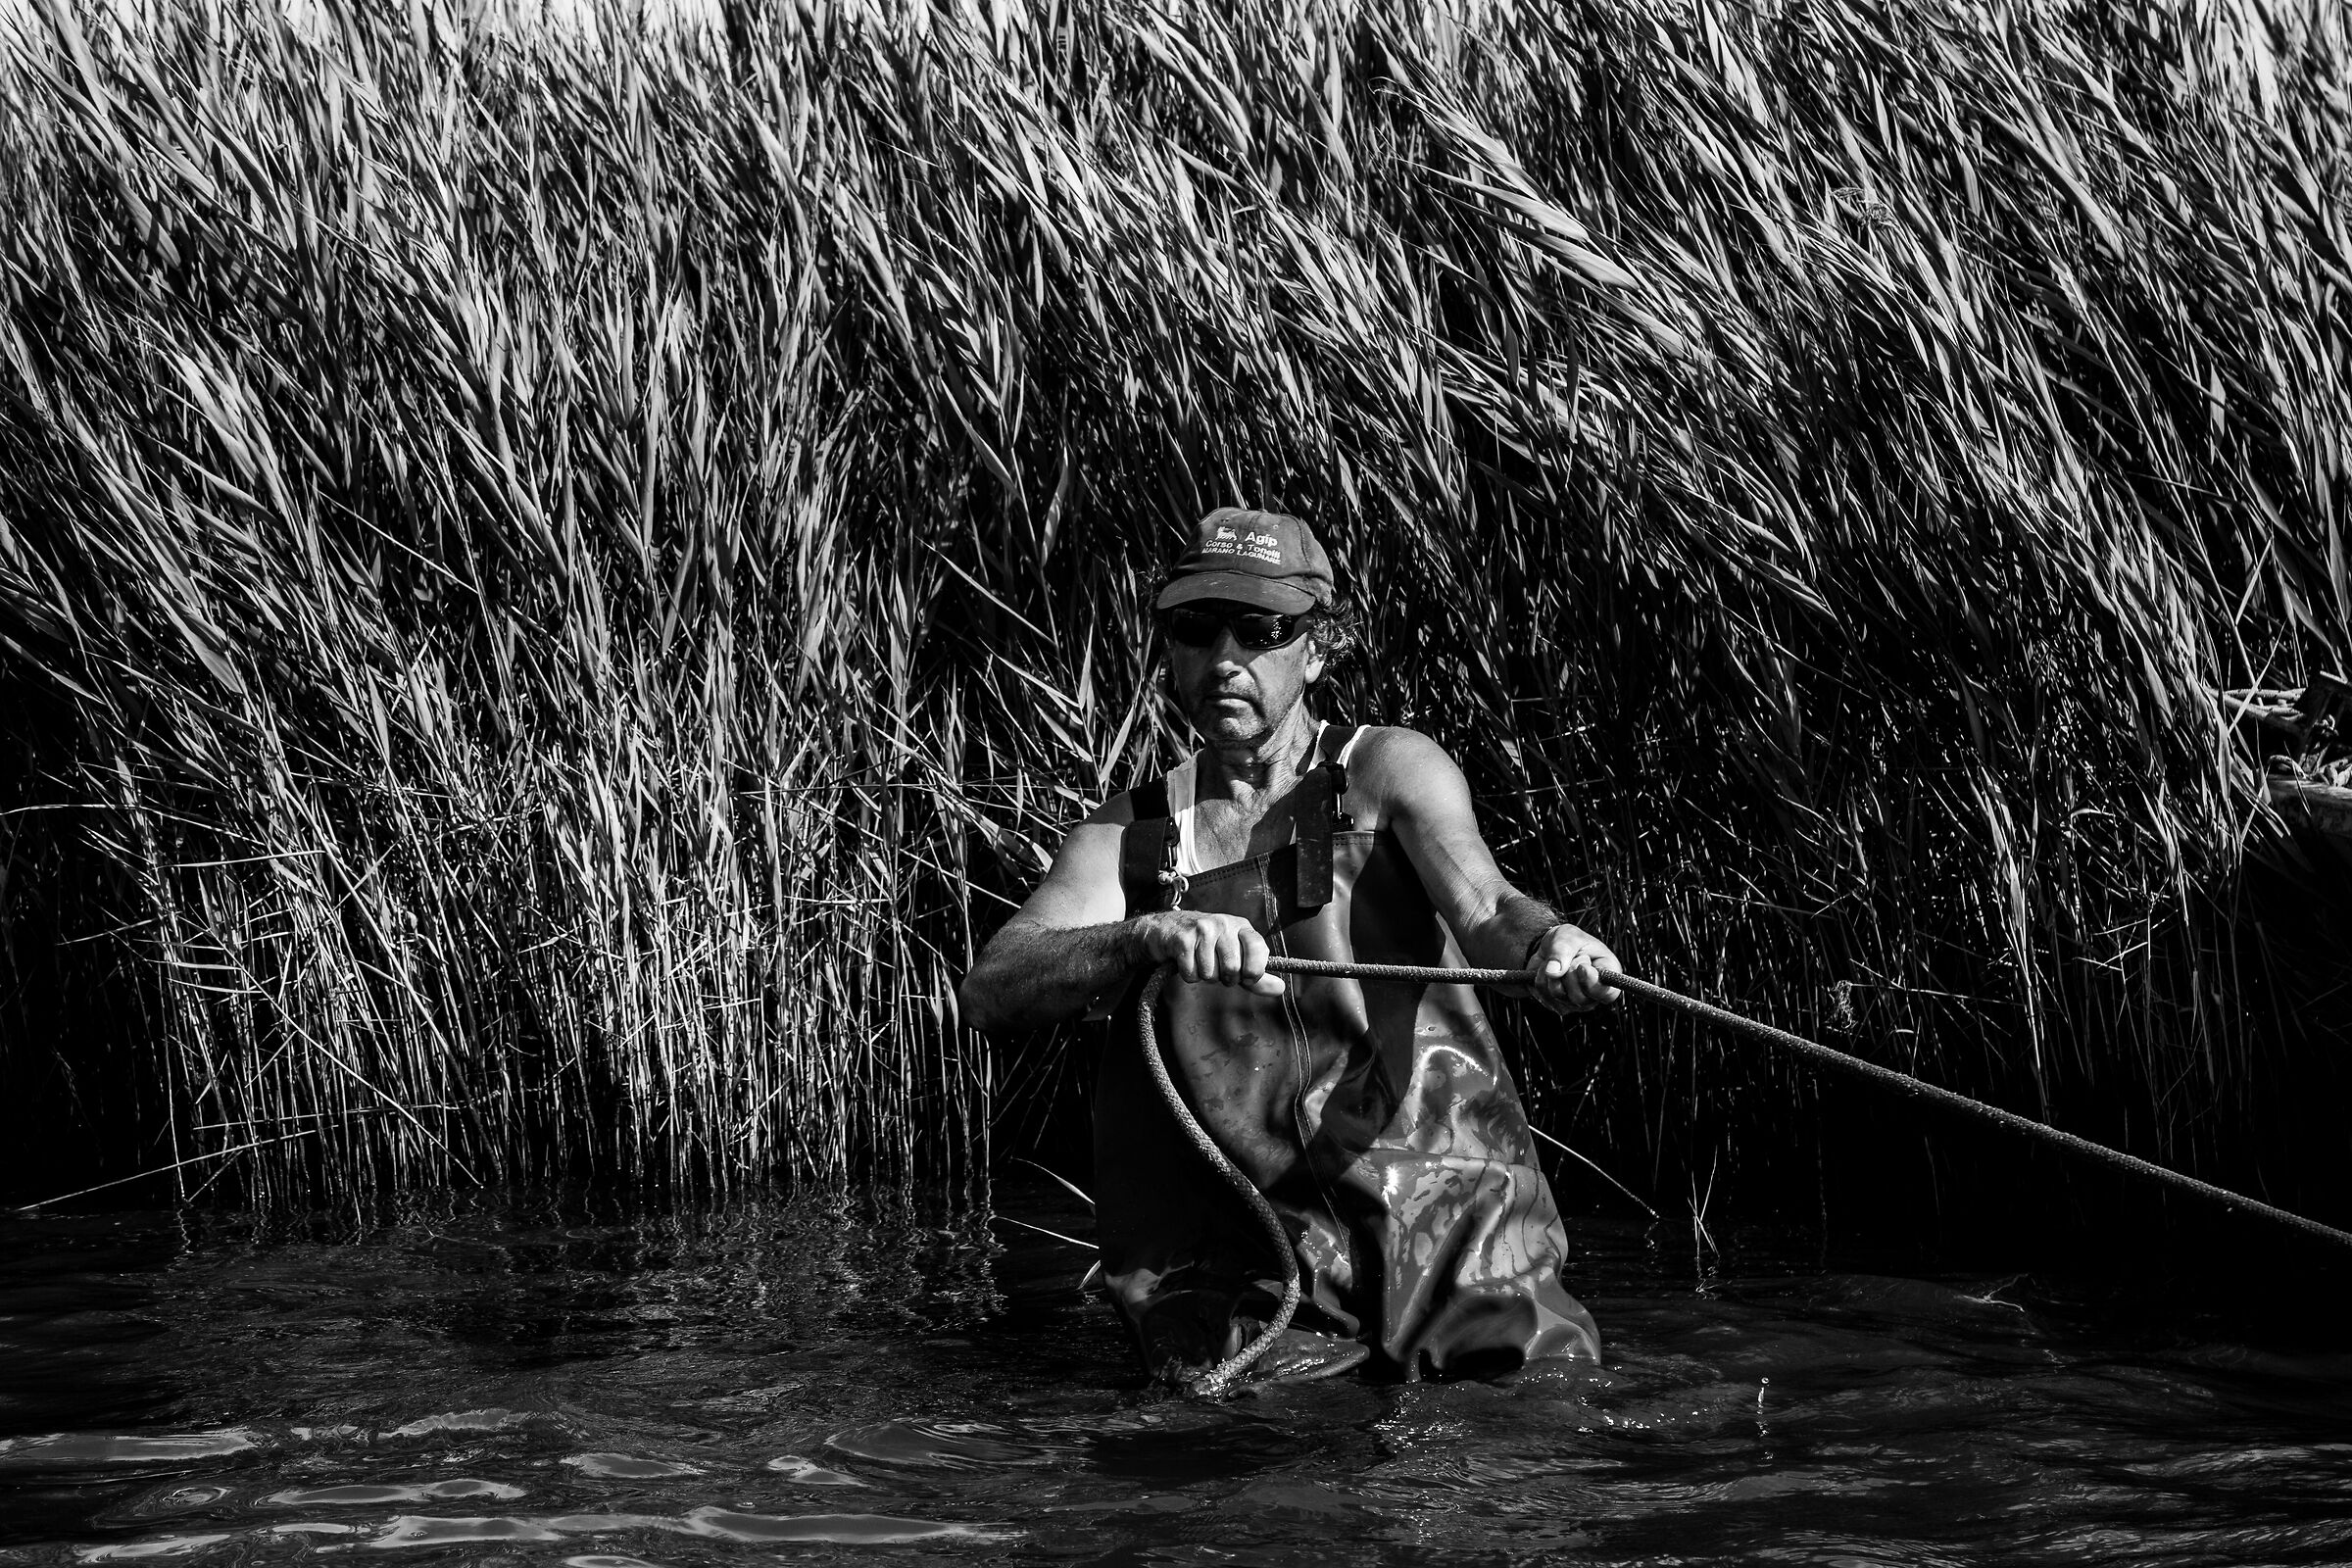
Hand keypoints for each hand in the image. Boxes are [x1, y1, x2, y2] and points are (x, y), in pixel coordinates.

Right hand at [1132, 911, 1285, 996]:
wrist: (1165, 930)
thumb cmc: (1205, 946)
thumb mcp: (1234, 956)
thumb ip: (1256, 974)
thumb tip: (1280, 988)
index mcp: (1241, 927)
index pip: (1258, 948)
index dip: (1253, 970)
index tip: (1246, 977)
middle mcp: (1224, 923)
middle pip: (1233, 968)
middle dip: (1224, 977)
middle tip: (1216, 968)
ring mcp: (1202, 929)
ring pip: (1210, 974)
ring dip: (1204, 975)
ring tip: (1199, 961)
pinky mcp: (1182, 938)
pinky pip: (1191, 973)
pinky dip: (1189, 975)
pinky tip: (1186, 961)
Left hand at [1525, 923, 1621, 1013]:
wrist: (1549, 948)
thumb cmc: (1567, 940)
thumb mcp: (1567, 935)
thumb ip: (1562, 950)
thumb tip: (1553, 973)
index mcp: (1608, 972)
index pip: (1609, 993)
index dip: (1593, 983)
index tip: (1582, 968)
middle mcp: (1596, 993)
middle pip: (1579, 997)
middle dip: (1567, 974)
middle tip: (1568, 958)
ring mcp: (1578, 1003)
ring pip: (1559, 995)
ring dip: (1551, 974)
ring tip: (1557, 962)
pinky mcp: (1560, 1006)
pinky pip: (1545, 995)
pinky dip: (1542, 979)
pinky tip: (1549, 972)